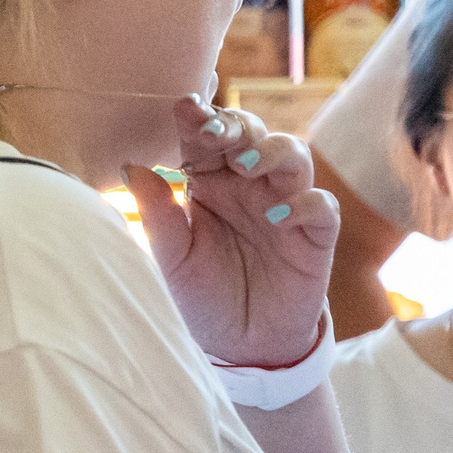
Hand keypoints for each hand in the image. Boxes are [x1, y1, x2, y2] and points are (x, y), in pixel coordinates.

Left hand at [123, 97, 336, 367]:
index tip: (183, 106)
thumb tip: (130, 164)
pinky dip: (304, 204)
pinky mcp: (315, 237)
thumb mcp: (170, 257)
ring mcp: (285, 206)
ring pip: (294, 156)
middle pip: (252, 133)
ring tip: (244, 165)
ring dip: (271, 152)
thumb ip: (156, 212)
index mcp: (209, 182)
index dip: (198, 117)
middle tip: (212, 130)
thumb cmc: (201, 294)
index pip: (206, 138)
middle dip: (235, 124)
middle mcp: (249, 186)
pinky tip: (278, 216)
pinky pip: (322, 207)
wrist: (239, 346)